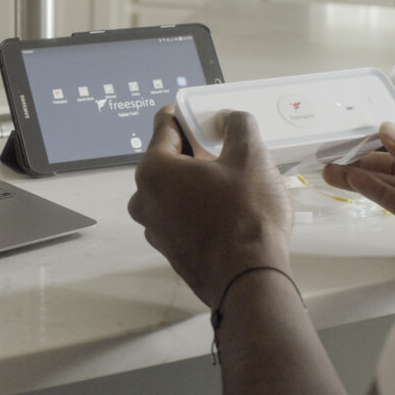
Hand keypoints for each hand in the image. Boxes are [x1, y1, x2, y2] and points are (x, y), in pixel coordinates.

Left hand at [128, 106, 292, 307]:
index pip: (164, 125)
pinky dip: (197, 205)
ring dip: (197, 179)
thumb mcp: (251, 155)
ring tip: (231, 182)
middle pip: (168, 158)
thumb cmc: (246, 215)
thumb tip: (227, 118)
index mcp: (154, 170)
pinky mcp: (169, 249)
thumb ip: (237, 124)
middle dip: (195, 150)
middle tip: (226, 150)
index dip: (186, 113)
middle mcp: (144, 198)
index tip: (204, 113)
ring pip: (173, 188)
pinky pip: (179, 213)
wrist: (249, 280)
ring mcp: (154, 227)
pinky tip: (227, 210)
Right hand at [322, 115, 394, 219]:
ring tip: (330, 171)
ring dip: (358, 175)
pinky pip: (394, 200)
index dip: (379, 126)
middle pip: (391, 157)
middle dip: (359, 155)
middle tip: (331, 152)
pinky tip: (352, 181)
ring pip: (388, 180)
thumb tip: (386, 127)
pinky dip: (373, 190)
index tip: (350, 124)